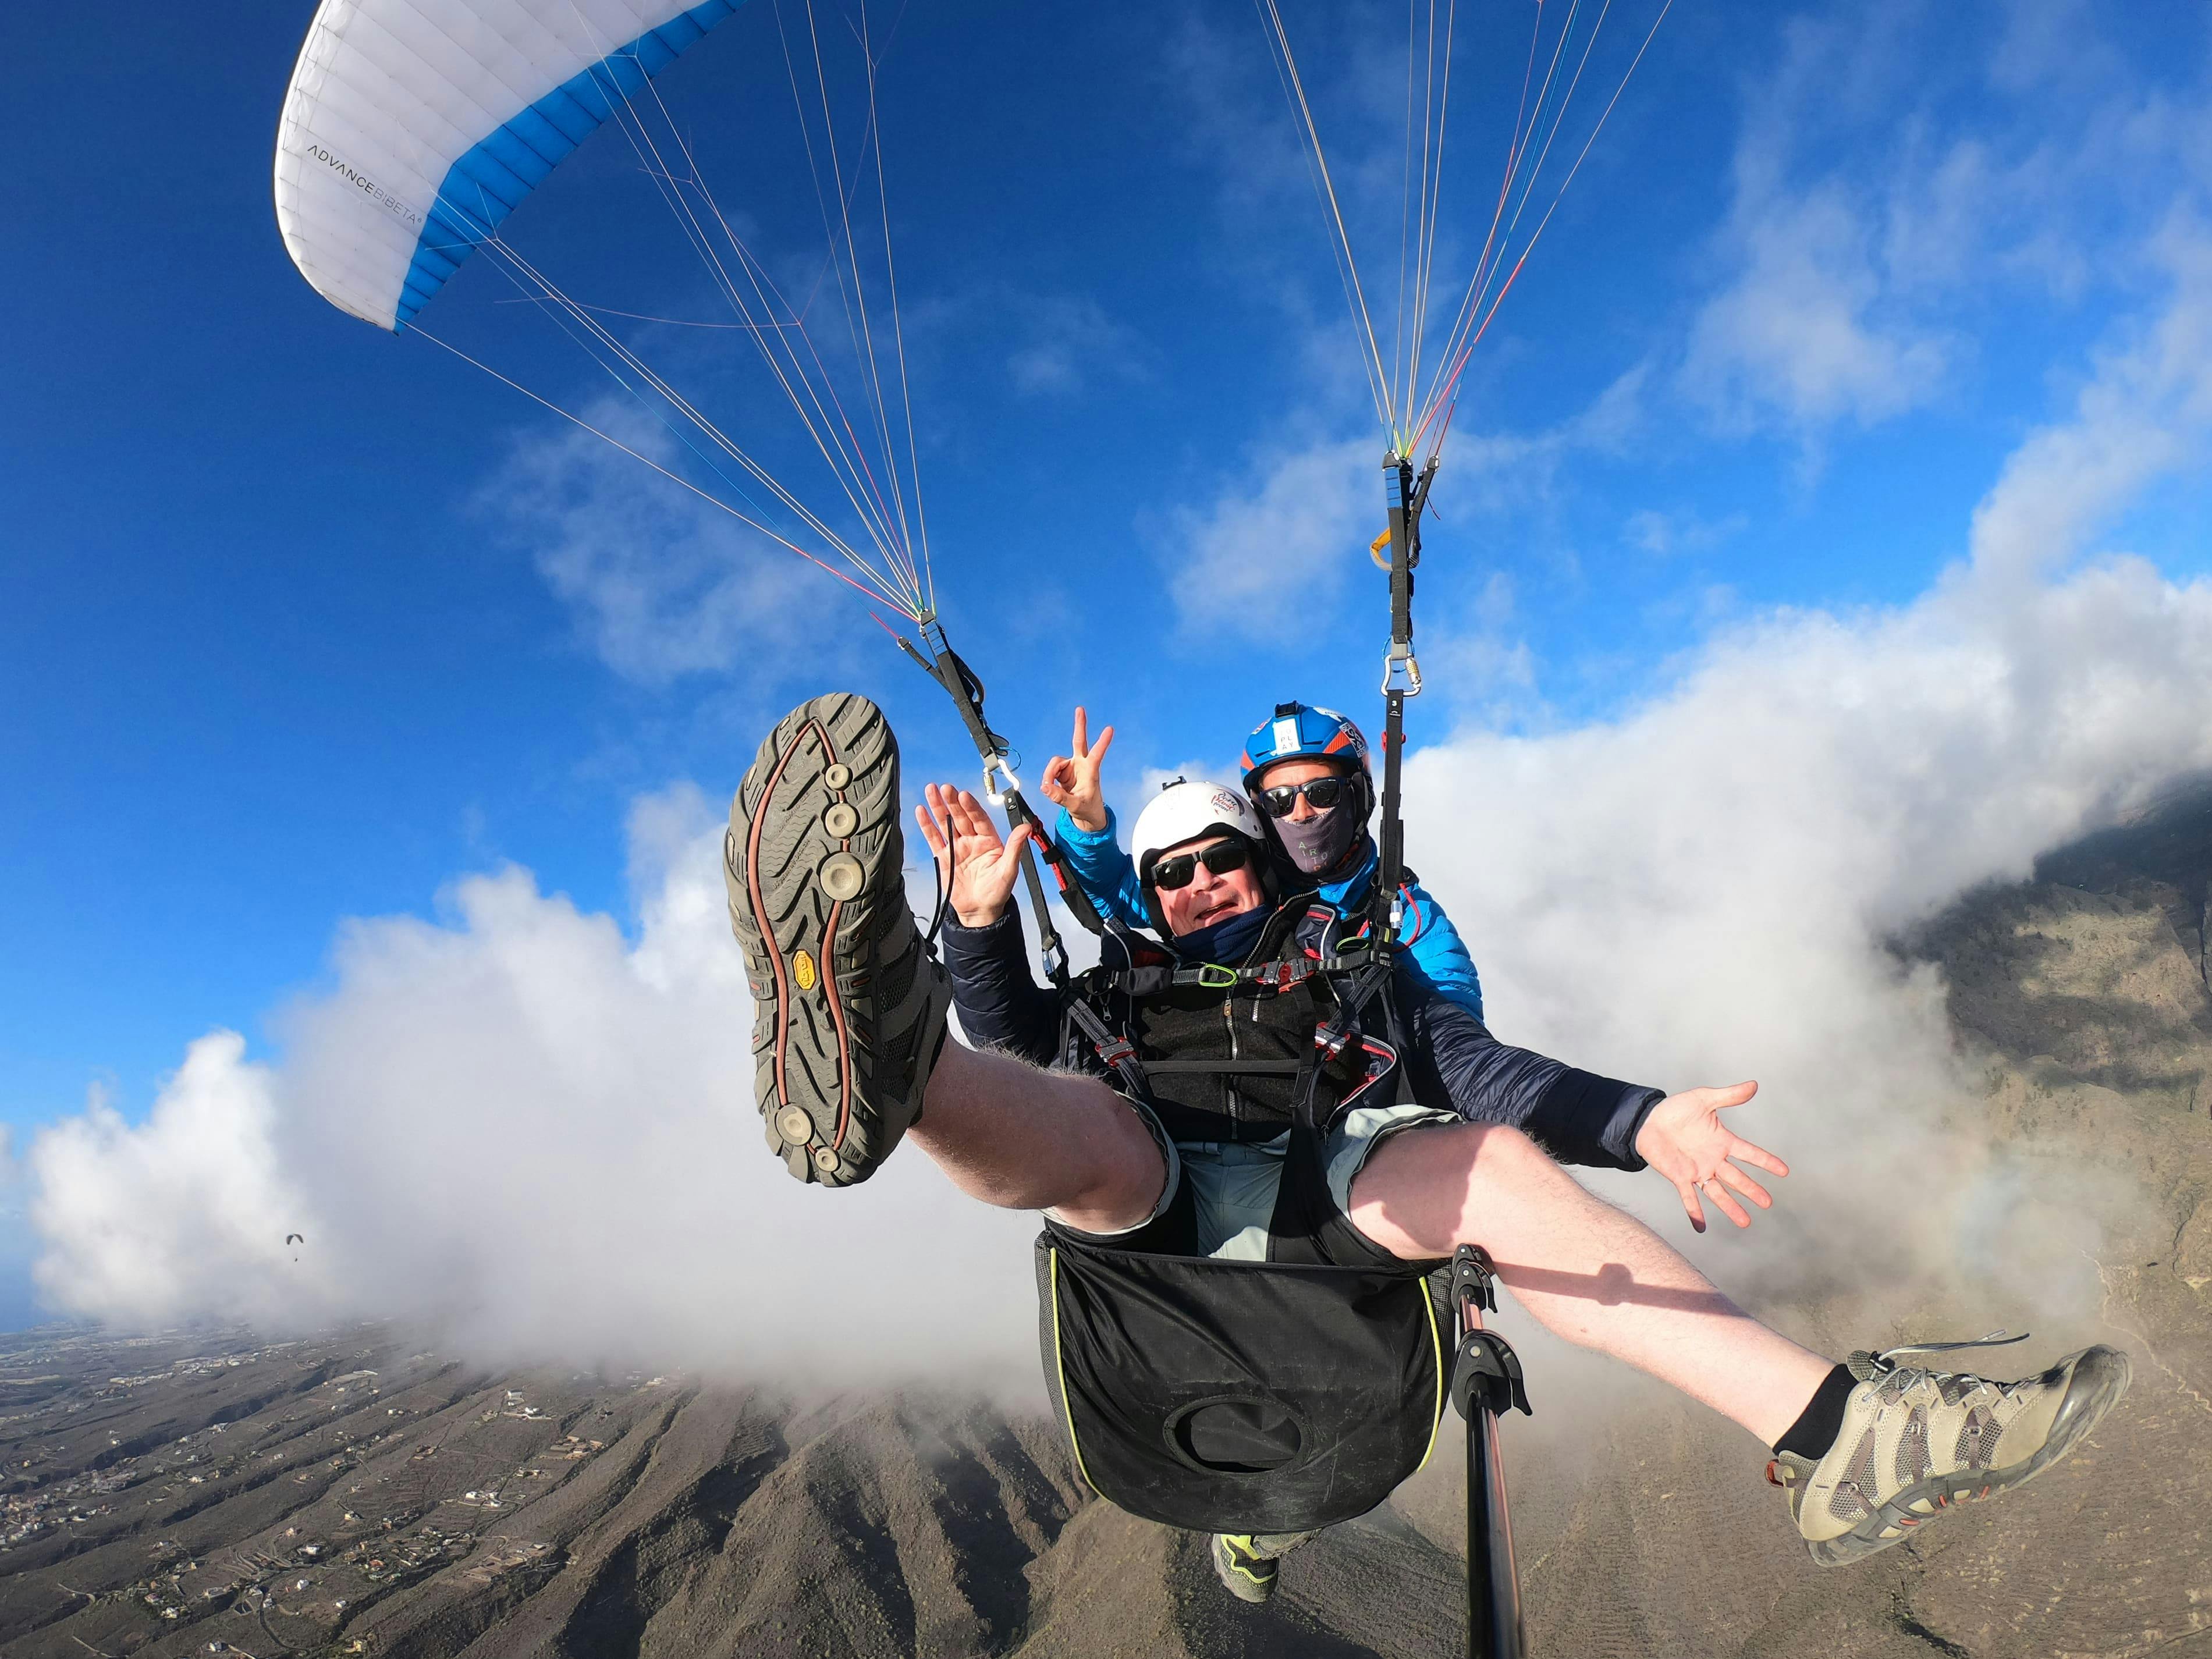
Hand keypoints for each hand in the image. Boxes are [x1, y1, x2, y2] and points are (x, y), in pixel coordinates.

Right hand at [913, 784, 1037, 927]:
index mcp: (989, 840)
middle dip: (952, 802)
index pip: (979, 819)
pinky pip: (934, 838)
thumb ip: (1015, 848)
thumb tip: (1025, 828)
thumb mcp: (1009, 870)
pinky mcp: (944, 857)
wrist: (980, 910)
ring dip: (938, 807)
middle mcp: (972, 840)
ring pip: (945, 823)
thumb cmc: (997, 891)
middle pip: (960, 817)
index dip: (971, 807)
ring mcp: (957, 847)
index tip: (963, 795)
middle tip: (945, 788)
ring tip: (931, 790)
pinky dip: (927, 825)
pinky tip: (921, 811)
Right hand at [1038, 706, 1113, 833]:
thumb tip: (1045, 788)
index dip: (1102, 742)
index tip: (1110, 729)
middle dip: (1079, 725)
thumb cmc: (1087, 808)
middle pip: (1079, 741)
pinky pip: (1050, 771)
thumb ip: (1060, 798)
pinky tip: (1049, 787)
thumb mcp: (1075, 806)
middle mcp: (1081, 765)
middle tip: (1080, 709)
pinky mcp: (1062, 772)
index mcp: (1090, 772)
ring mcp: (1071, 767)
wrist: (1085, 814)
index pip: (1097, 754)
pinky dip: (1047, 779)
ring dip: (1049, 774)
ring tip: (1048, 787)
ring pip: (1054, 762)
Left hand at [1632, 1081, 1788, 1232]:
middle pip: (1737, 1178)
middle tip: (1767, 1203)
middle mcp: (1713, 1159)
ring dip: (1730, 1206)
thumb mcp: (1703, 1099)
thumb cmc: (1676, 1110)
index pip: (1749, 1153)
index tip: (1784, 1171)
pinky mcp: (1679, 1177)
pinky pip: (1688, 1197)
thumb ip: (1728, 1095)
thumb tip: (1753, 1085)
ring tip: (1745, 1222)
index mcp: (1722, 1141)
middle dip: (1752, 1190)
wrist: (1648, 1120)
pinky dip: (1694, 1212)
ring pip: (1718, 1192)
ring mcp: (1697, 1170)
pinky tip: (1700, 1227)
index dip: (1766, 1161)